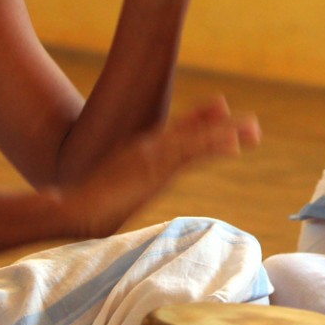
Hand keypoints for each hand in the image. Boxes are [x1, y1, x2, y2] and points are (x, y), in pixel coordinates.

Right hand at [55, 98, 260, 238]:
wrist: (71, 211)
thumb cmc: (85, 210)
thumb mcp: (110, 198)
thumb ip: (119, 194)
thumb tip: (117, 205)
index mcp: (140, 155)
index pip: (177, 135)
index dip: (201, 123)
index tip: (221, 113)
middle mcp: (148, 149)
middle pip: (190, 132)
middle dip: (219, 125)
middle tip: (251, 123)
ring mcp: (152, 155)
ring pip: (196, 139)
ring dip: (226, 133)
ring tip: (253, 129)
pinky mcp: (155, 166)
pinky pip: (190, 152)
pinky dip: (212, 144)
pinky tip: (233, 144)